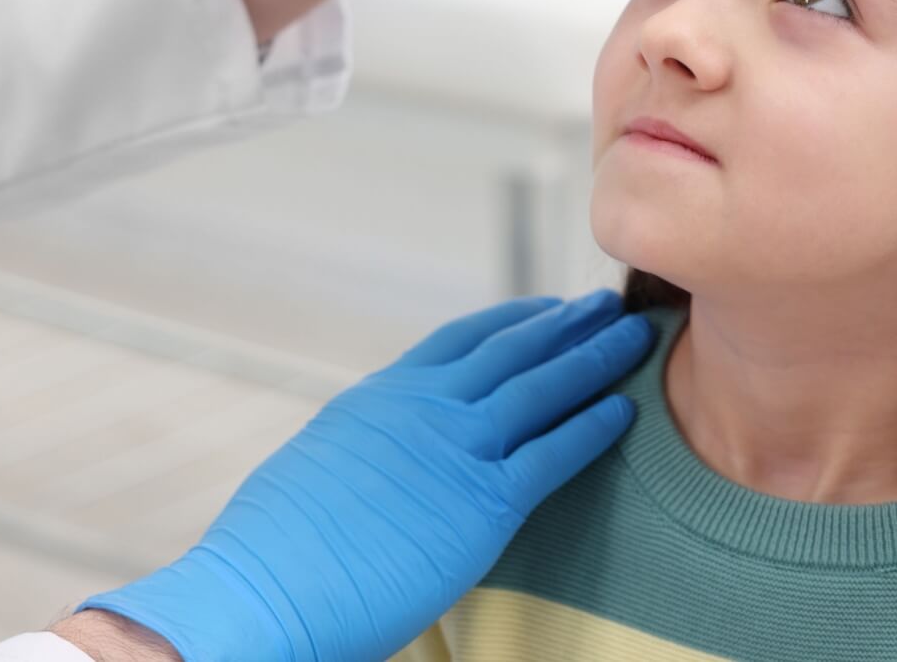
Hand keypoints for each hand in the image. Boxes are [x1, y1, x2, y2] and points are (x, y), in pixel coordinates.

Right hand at [75, 289, 652, 661]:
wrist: (263, 592)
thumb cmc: (275, 549)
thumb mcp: (321, 463)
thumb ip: (369, 442)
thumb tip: (382, 446)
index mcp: (384, 395)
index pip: (463, 339)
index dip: (513, 319)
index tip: (546, 306)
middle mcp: (425, 407)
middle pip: (513, 348)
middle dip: (566, 322)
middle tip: (607, 303)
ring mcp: (456, 449)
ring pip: (543, 387)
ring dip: (594, 357)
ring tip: (632, 334)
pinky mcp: (482, 503)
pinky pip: (553, 453)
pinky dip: (593, 426)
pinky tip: (624, 409)